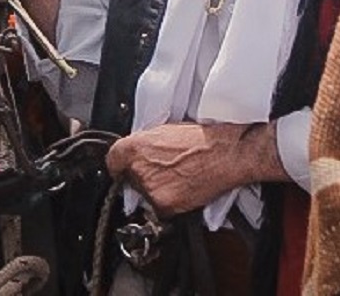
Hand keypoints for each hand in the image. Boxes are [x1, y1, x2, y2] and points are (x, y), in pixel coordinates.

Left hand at [105, 121, 285, 217]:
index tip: (125, 169)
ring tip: (178, 178)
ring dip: (155, 191)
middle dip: (141, 177)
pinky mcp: (163, 205)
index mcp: (136, 145)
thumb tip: (137, 154)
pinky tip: (183, 189)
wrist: (227, 154)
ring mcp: (150, 188)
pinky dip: (168, 203)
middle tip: (164, 170)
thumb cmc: (204, 139)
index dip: (121, 165)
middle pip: (128, 179)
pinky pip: (158, 209)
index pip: (112, 160)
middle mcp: (138, 168)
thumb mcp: (168, 130)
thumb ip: (145, 144)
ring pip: (143, 195)